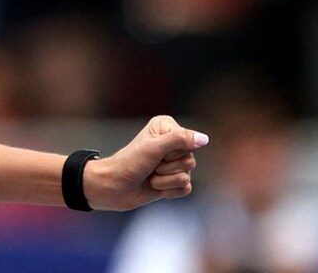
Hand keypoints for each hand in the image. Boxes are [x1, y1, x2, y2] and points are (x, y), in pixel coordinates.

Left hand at [84, 115, 208, 210]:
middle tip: (150, 165)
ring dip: (165, 180)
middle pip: (190, 160)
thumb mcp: (154, 148)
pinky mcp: (173, 181)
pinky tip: (156, 187)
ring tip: (150, 176)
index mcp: (166, 127)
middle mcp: (172, 142)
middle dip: (167, 167)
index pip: (188, 141)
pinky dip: (169, 190)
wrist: (113, 187)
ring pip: (188, 175)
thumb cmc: (129, 163)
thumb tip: (204, 139)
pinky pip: (186, 188)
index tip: (152, 151)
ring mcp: (173, 163)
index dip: (171, 151)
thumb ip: (179, 140)